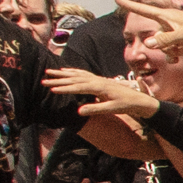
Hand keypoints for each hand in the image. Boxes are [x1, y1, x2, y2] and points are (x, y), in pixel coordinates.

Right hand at [44, 64, 159, 119]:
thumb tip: (79, 112)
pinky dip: (72, 71)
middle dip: (58, 79)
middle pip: (74, 78)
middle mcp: (97, 80)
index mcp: (99, 87)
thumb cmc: (126, 105)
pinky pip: (83, 73)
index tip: (51, 90)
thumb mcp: (111, 109)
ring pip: (77, 74)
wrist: (139, 99)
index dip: (64, 89)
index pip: (78, 87)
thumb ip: (95, 109)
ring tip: (49, 72)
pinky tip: (66, 71)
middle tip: (43, 80)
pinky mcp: (99, 80)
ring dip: (62, 73)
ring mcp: (98, 79)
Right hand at [148, 10, 182, 59]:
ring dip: (169, 51)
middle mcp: (171, 22)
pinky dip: (175, 53)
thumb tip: (147, 44)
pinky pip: (173, 49)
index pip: (144, 10)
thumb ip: (166, 40)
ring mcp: (178, 32)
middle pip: (155, 35)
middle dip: (161, 44)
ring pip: (163, 44)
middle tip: (178, 45)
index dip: (130, 5)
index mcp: (169, 16)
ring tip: (182, 51)